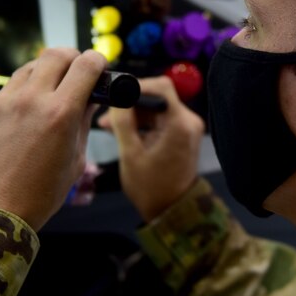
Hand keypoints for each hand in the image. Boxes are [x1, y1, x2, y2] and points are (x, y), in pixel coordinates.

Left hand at [0, 48, 107, 229]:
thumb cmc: (35, 197)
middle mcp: (29, 100)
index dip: (97, 61)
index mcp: (59, 113)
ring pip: (27, 69)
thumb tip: (87, 102)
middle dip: (71, 58)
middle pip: (55, 55)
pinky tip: (20, 120)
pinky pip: (4, 93)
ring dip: (43, 74)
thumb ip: (81, 126)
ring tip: (48, 94)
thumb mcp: (73, 163)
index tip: (98, 66)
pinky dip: (19, 98)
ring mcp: (0, 103)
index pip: (85, 66)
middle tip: (76, 71)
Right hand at [98, 77, 204, 221]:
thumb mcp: (130, 154)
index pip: (161, 87)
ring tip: (109, 127)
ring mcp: (187, 128)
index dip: (137, 85)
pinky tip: (123, 133)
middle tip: (107, 116)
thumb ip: (123, 122)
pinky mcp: (182, 135)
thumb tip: (116, 97)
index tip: (116, 93)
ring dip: (134, 115)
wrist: (171, 210)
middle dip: (131, 104)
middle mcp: (188, 121)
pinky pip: (160, 120)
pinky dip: (143, 124)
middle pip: (157, 97)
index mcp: (180, 124)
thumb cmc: (151, 187)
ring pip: (156, 109)